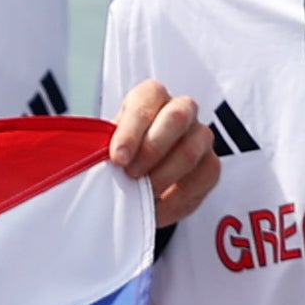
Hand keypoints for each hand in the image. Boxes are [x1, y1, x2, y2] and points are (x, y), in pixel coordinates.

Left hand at [106, 77, 217, 225]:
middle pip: (177, 118)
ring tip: (142, 193)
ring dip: (163, 176)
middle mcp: (181, 109)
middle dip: (151, 150)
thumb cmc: (122, 152)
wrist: (139, 173)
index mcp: (151, 96)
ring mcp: (200, 136)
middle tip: (131, 174)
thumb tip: (93, 162)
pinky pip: (203, 179)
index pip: (147, 100)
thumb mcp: (108, 143)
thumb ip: (104, 146)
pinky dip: (177, 198)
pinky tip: (157, 207)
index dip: (132, 130)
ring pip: (191, 151)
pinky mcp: (211, 165)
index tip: (117, 158)